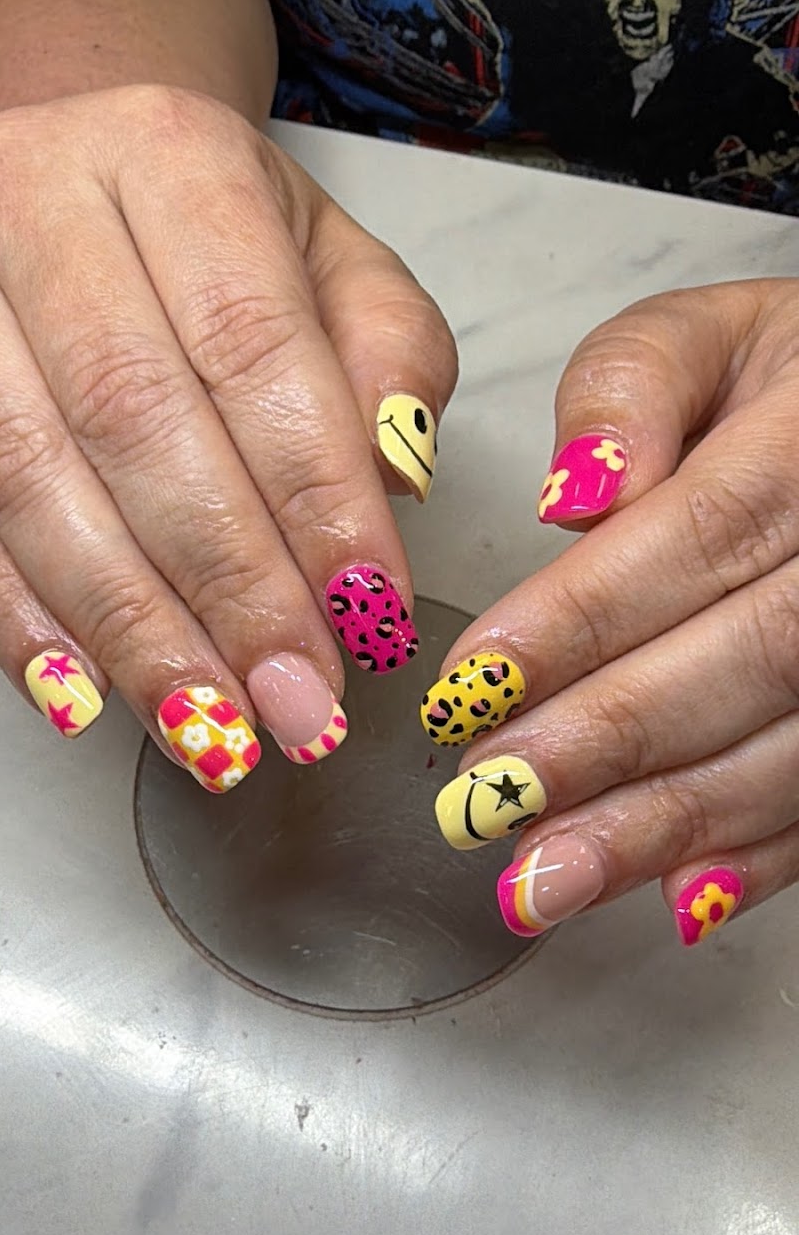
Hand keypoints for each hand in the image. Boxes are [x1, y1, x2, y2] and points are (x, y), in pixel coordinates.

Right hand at [0, 84, 455, 785]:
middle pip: (134, 417)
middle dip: (227, 583)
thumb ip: (389, 355)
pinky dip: (21, 617)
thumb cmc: (221, 235)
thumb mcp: (335, 260)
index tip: (368, 614)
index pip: (253, 342)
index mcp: (172, 160)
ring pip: (26, 473)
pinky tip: (88, 693)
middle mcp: (41, 208)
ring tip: (212, 730)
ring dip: (128, 624)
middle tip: (298, 704)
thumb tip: (398, 475)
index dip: (313, 493)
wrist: (81, 176)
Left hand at [421, 278, 798, 945]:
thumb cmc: (780, 385)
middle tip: (487, 798)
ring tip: (542, 878)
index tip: (468, 689)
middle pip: (754, 654)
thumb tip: (575, 496)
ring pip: (797, 746)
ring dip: (665, 824)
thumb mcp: (707, 337)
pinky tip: (667, 897)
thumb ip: (630, 387)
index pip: (699, 534)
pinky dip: (753, 856)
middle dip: (610, 738)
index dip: (580, 621)